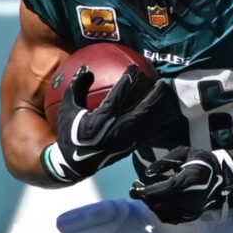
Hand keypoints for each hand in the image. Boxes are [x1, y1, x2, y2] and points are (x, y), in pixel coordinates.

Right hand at [52, 65, 178, 183]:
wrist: (74, 164)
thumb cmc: (70, 133)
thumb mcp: (68, 109)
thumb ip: (76, 87)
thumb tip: (86, 68)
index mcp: (101, 119)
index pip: (119, 95)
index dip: (129, 79)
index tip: (135, 68)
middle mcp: (116, 129)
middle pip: (142, 110)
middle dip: (154, 95)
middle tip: (160, 82)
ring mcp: (126, 140)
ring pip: (149, 122)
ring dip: (158, 107)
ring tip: (164, 94)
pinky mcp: (130, 147)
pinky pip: (148, 132)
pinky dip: (155, 120)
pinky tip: (159, 112)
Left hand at [130, 145, 232, 222]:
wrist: (221, 174)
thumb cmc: (200, 160)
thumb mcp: (183, 152)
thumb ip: (165, 162)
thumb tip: (147, 173)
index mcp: (191, 180)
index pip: (165, 189)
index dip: (147, 191)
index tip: (134, 188)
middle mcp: (193, 197)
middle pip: (162, 203)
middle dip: (145, 198)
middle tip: (135, 189)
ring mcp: (194, 208)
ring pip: (165, 213)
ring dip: (151, 205)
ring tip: (144, 195)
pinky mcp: (194, 215)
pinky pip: (172, 218)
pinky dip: (161, 212)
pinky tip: (156, 203)